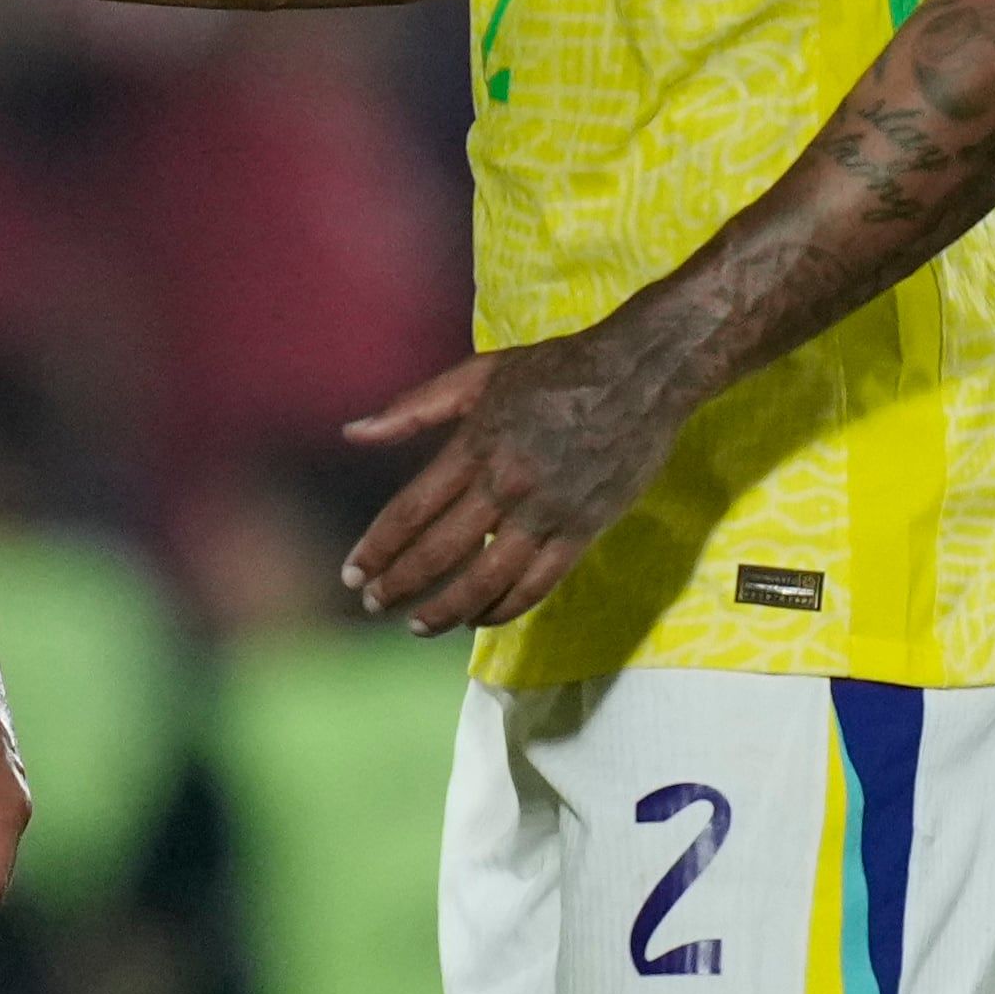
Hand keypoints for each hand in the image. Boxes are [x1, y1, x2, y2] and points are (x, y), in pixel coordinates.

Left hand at [340, 312, 696, 635]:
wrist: (642, 372)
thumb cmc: (557, 367)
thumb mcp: (479, 373)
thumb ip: (413, 407)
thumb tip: (352, 433)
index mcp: (475, 445)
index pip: (411, 510)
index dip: (377, 547)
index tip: (353, 573)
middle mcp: (506, 485)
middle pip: (439, 551)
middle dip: (400, 584)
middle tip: (374, 604)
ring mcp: (547, 513)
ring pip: (486, 580)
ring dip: (446, 609)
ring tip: (418, 626)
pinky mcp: (584, 530)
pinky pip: (537, 585)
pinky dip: (504, 609)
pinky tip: (480, 618)